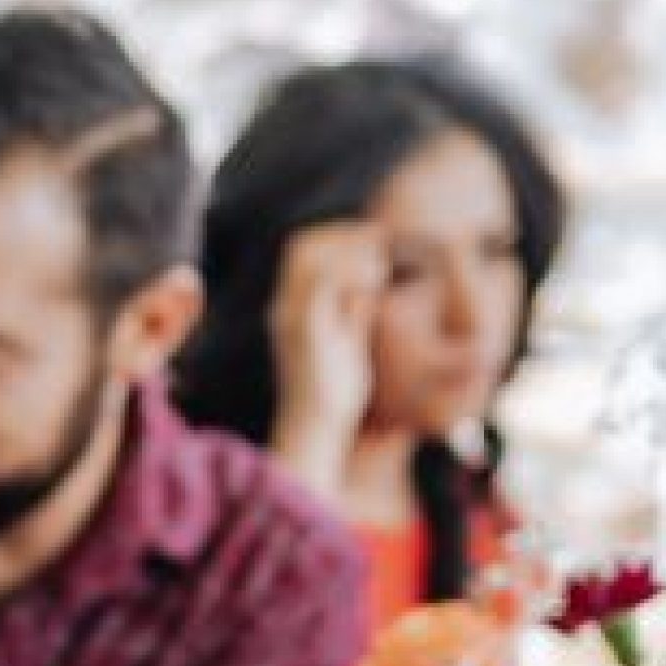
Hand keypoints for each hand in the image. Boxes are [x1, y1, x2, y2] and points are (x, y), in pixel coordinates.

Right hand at [267, 219, 391, 478]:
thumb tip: (369, 281)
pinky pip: (320, 283)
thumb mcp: (349, 339)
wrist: (317, 429)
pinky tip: (374, 283)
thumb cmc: (334, 391)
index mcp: (293, 307)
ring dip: (348, 251)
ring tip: (379, 268)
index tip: (376, 241)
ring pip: (307, 258)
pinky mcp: (302, 330)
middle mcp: (285, 306)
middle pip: (301, 246)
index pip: (304, 251)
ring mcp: (290, 317)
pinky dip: (350, 273)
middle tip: (381, 244)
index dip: (338, 236)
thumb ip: (353, 310)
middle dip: (343, 236)